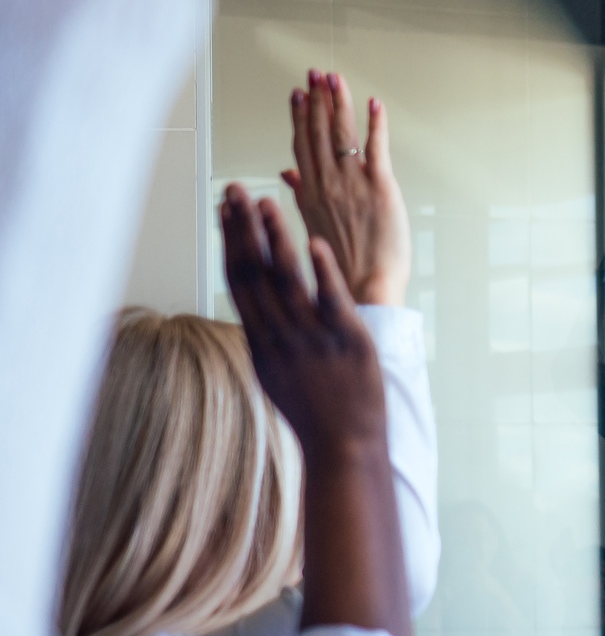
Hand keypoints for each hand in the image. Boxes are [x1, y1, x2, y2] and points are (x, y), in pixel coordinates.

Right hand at [219, 183, 385, 460]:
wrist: (345, 446)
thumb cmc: (315, 410)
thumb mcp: (276, 374)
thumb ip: (265, 337)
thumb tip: (254, 307)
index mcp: (261, 342)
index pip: (239, 281)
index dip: (230, 242)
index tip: (224, 210)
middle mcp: (280, 336)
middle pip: (255, 273)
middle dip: (242, 228)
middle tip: (234, 188)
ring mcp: (313, 338)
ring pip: (288, 281)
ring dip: (276, 240)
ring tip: (266, 203)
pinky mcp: (348, 341)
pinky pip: (332, 301)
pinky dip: (322, 272)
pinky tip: (315, 243)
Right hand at [283, 71, 411, 306]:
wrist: (364, 288)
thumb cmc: (340, 265)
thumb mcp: (312, 225)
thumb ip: (301, 193)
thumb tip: (286, 172)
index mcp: (309, 193)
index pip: (301, 145)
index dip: (300, 117)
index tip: (298, 94)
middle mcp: (327, 183)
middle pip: (319, 132)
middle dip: (318, 100)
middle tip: (316, 73)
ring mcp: (352, 183)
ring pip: (342, 133)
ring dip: (339, 103)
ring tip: (335, 79)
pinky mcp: (380, 188)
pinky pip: (376, 147)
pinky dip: (375, 124)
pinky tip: (374, 104)